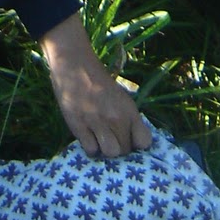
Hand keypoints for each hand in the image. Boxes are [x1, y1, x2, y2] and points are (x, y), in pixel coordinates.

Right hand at [39, 13, 152, 157]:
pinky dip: (90, 147)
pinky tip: (88, 137)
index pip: (144, 141)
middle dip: (120, 149)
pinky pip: (91, 150)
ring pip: (111, 153)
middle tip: (111, 139)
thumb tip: (133, 142)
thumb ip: (127, 118)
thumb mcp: (120, 97)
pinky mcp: (79, 126)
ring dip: (105, 150)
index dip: (138, 145)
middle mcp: (116, 118)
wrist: (75, 65)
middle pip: (126, 151)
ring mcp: (98, 123)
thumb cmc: (98, 82)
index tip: (131, 142)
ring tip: (100, 140)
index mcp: (129, 110)